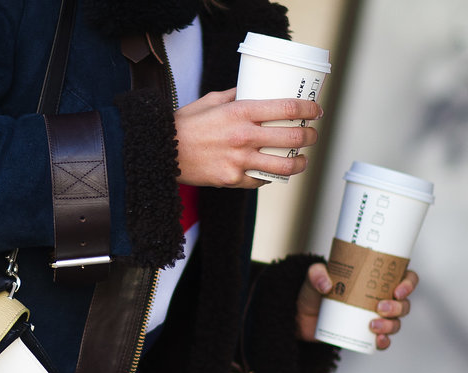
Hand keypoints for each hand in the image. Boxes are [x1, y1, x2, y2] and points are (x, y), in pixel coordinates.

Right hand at [175, 88, 322, 188]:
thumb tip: (253, 88)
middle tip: (311, 135)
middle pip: (292, 137)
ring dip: (299, 162)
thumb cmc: (184, 125)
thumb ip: (235, 95)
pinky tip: (272, 172)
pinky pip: (260, 180)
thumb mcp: (210, 101)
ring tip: (300, 159)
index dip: (309, 109)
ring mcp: (238, 160)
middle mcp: (243, 136)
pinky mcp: (231, 179)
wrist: (160, 153)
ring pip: (283, 165)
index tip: (316, 111)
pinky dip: (270, 177)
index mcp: (240, 112)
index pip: (287, 109)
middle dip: (309, 136)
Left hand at [296, 263, 419, 349]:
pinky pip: (383, 340)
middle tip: (380, 307)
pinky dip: (384, 342)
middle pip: (403, 303)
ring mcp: (375, 317)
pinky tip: (379, 340)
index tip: (398, 290)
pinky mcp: (366, 334)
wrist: (301, 317)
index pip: (404, 278)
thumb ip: (315, 274)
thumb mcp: (312, 278)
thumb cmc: (313, 293)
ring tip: (373, 325)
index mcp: (376, 280)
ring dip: (391, 325)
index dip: (409, 283)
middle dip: (398, 307)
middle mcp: (380, 298)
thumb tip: (326, 284)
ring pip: (396, 322)